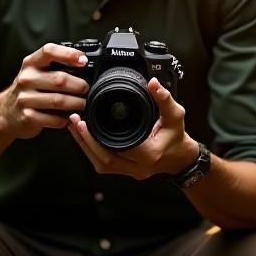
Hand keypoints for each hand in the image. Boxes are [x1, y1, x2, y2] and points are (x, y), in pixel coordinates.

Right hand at [0, 43, 88, 139]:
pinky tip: (68, 117)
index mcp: (31, 63)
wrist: (6, 113)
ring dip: (76, 104)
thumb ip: (55, 66)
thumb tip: (83, 64)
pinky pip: (54, 119)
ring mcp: (25, 98)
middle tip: (87, 90)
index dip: (69, 54)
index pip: (49, 51)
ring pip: (59, 101)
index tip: (83, 61)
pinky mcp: (27, 117)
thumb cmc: (28, 90)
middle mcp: (26, 79)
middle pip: (60, 80)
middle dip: (80, 86)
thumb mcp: (36, 72)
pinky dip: (65, 119)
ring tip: (83, 104)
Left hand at [66, 78, 198, 180]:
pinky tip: (84, 138)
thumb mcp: (175, 115)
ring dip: (85, 147)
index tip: (84, 120)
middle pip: (104, 159)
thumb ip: (164, 98)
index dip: (97, 136)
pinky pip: (104, 165)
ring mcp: (131, 172)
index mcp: (149, 154)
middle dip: (85, 141)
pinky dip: (92, 152)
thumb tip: (152, 83)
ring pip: (101, 164)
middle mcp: (138, 167)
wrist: (181, 157)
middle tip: (74, 122)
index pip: (118, 147)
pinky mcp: (125, 171)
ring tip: (74, 128)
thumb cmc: (177, 136)